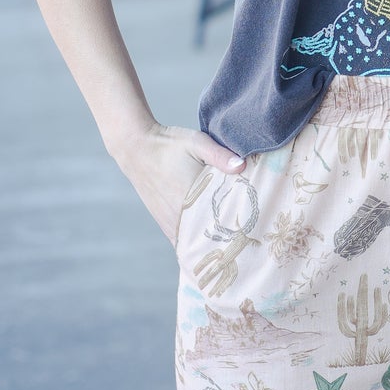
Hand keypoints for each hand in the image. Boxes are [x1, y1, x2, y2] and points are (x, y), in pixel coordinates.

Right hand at [113, 120, 243, 246]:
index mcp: (191, 197)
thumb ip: (220, 155)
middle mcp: (180, 215)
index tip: (254, 234)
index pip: (220, 223)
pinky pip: (182, 243)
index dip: (238, 231)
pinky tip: (209, 247)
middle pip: (210, 238)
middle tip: (249, 243)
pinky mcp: (164, 223)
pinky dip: (195, 246)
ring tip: (232, 247)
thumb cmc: (169, 144)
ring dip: (212, 246)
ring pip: (195, 244)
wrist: (136, 149)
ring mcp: (170, 222)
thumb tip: (242, 166)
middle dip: (228, 242)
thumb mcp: (196, 142)